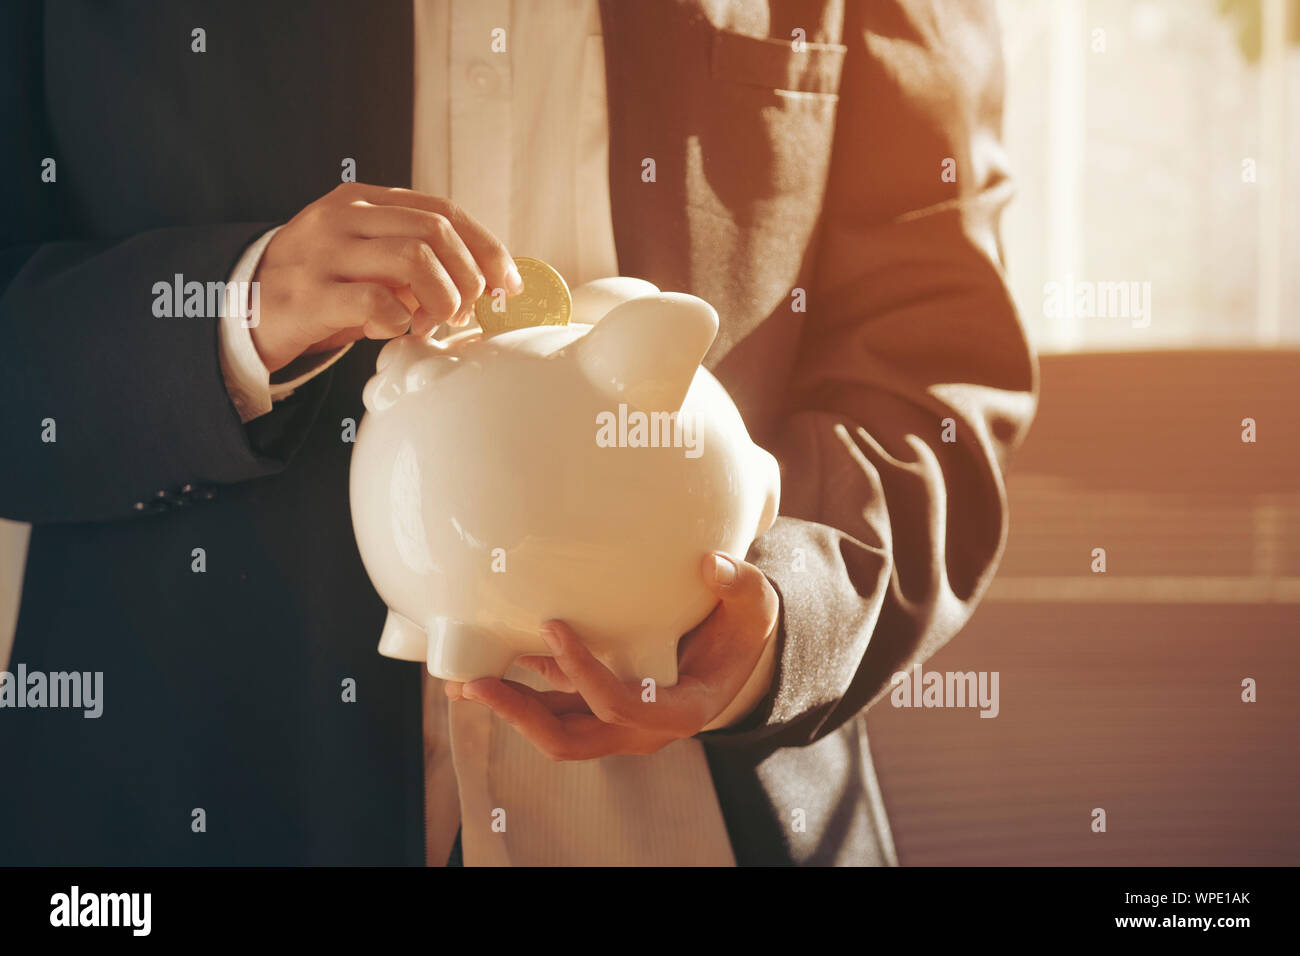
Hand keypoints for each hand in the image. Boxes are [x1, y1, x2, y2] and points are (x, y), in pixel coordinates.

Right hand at [250, 182, 522, 371]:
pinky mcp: (308, 295)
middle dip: (469, 278)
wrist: (242, 308)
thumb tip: (484, 280)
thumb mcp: (366, 258)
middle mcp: (343, 217)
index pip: (443, 211)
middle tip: (468, 312)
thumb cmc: (320, 287)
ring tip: (435, 324)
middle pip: (436, 233)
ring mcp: (323, 253)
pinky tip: (392, 332)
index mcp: (363, 200)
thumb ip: (414, 257)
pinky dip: (399, 322)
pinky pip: (377, 302)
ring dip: (442, 300)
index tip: (507, 283)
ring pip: (414, 261)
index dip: (486, 248)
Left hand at [444, 552, 779, 759]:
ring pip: (556, 731)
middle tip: (478, 683)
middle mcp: (643, 730)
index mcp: (680, 711)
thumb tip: (711, 564)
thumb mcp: (754, 606)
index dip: (584, 672)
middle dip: (521, 714)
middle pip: (572, 739)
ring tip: (463, 683)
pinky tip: (490, 667)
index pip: (622, 706)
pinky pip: (556, 709)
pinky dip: (523, 691)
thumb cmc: (743, 630)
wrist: (737, 658)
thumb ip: (740, 585)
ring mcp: (618, 725)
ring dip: (511, 709)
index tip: (553, 627)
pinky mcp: (600, 710)